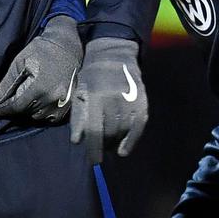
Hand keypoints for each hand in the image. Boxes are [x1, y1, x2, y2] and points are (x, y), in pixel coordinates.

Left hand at [0, 15, 84, 122]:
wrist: (67, 46)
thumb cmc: (42, 50)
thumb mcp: (20, 62)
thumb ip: (8, 83)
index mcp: (39, 86)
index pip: (16, 106)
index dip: (2, 110)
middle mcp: (53, 98)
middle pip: (26, 112)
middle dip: (12, 109)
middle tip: (2, 105)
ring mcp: (63, 102)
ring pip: (38, 116)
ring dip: (27, 111)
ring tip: (21, 101)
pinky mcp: (69, 104)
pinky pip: (51, 118)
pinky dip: (42, 113)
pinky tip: (36, 103)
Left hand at [69, 37, 147, 163]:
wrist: (114, 55)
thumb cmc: (92, 77)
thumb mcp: (79, 93)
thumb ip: (78, 117)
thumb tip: (77, 141)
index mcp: (95, 97)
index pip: (95, 129)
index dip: (94, 148)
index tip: (93, 161)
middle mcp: (114, 99)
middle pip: (110, 132)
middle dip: (104, 145)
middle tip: (100, 149)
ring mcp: (130, 100)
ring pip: (123, 131)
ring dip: (116, 143)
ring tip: (109, 146)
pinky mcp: (142, 101)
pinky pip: (139, 126)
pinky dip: (132, 140)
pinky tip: (124, 150)